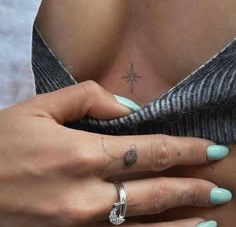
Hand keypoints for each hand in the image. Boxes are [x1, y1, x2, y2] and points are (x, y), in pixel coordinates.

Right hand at [0, 80, 230, 226]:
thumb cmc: (0, 143)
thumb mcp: (40, 108)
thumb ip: (87, 98)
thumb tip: (129, 108)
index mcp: (80, 154)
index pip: (150, 150)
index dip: (185, 149)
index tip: (211, 148)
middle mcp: (85, 194)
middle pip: (155, 189)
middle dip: (192, 187)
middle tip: (220, 186)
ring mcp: (79, 225)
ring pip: (145, 226)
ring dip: (182, 222)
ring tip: (210, 218)